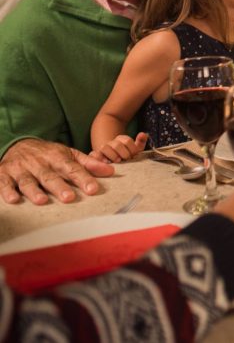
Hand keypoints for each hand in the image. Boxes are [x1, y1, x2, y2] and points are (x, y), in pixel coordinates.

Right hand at [0, 139, 114, 204]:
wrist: (19, 144)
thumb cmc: (48, 154)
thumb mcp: (69, 154)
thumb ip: (89, 163)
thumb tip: (111, 171)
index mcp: (57, 157)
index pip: (72, 168)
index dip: (83, 178)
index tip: (93, 189)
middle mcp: (39, 163)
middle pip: (50, 176)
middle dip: (59, 187)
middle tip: (69, 198)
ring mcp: (21, 169)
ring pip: (28, 181)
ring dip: (34, 191)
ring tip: (42, 201)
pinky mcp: (4, 174)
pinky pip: (4, 183)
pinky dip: (7, 191)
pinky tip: (13, 200)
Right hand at [89, 132, 147, 162]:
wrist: (114, 162)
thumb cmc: (126, 155)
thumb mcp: (135, 149)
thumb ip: (140, 142)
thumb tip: (143, 134)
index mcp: (121, 139)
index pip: (127, 141)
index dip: (132, 149)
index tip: (134, 155)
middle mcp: (111, 142)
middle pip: (117, 145)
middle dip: (124, 153)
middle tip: (127, 159)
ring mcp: (102, 149)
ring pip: (104, 147)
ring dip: (112, 155)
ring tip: (118, 161)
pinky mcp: (95, 156)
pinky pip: (93, 155)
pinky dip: (99, 158)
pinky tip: (107, 163)